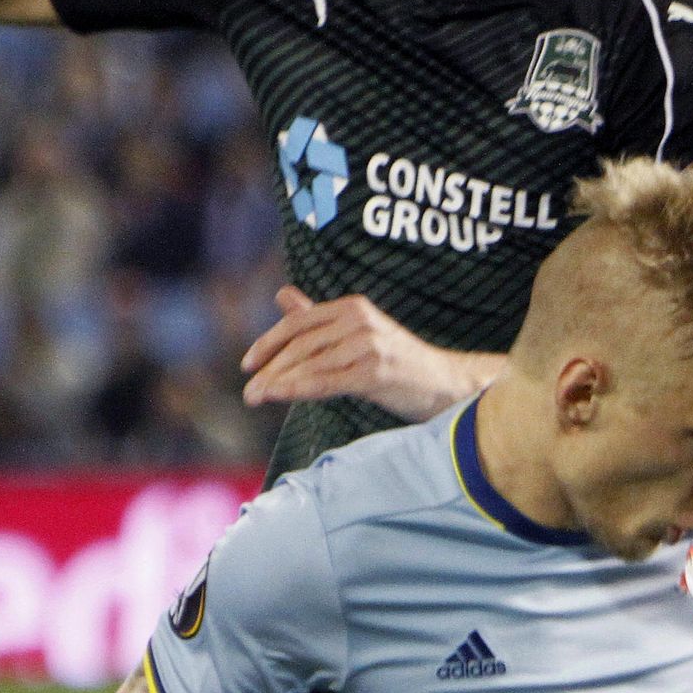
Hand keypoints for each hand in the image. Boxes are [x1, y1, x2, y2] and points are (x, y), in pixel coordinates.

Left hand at [242, 288, 500, 422]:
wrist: (445, 384)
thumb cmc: (399, 363)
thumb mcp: (357, 334)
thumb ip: (317, 318)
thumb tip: (282, 294)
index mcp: (353, 308)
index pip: (299, 323)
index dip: (269, 343)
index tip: (247, 364)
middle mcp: (360, 320)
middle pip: (301, 345)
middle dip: (269, 368)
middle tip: (247, 392)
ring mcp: (369, 345)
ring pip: (311, 364)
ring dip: (278, 383)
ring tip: (255, 398)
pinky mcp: (376, 372)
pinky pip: (327, 381)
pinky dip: (299, 389)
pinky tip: (281, 397)